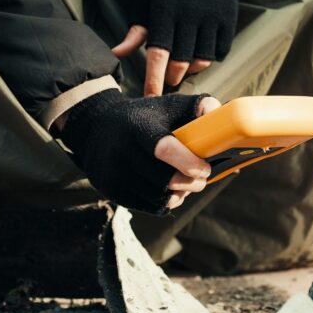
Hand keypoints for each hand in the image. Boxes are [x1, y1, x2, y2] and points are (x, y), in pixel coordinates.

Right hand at [57, 90, 220, 213]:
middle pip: (164, 180)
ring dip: (180, 195)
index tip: (205, 169)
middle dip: (190, 183)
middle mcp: (122, 151)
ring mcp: (115, 174)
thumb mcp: (166, 105)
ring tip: (187, 184)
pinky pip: (148, 207)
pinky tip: (171, 191)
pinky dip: (165, 202)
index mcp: (138, 127)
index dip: (188, 163)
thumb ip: (195, 106)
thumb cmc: (143, 117)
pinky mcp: (112, 191)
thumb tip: (217, 112)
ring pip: (158, 197)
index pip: (163, 149)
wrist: (96, 129)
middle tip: (202, 179)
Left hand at [113, 0, 237, 95]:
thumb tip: (115, 54)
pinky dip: (209, 57)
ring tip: (184, 64)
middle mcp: (188, 16)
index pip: (157, 56)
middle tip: (169, 78)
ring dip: (191, 69)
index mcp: (163, 13)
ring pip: (201, 60)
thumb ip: (135, 32)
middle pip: (180, 63)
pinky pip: (219, 51)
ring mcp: (210, 18)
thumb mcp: (146, 1)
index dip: (153, 81)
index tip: (150, 99)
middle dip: (172, 77)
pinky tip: (200, 51)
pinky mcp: (227, 19)